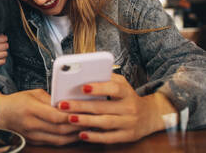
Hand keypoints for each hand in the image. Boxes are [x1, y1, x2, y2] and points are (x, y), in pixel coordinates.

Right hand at [0, 89, 81, 145]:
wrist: (0, 114)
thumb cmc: (16, 101)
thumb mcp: (32, 93)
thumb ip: (50, 98)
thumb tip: (68, 102)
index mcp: (30, 109)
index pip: (55, 116)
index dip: (72, 116)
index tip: (84, 111)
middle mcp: (32, 124)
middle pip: (60, 130)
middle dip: (78, 126)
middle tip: (92, 120)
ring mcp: (33, 135)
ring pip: (60, 139)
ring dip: (75, 135)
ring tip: (87, 128)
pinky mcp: (34, 141)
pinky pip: (55, 143)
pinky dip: (67, 139)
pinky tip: (75, 134)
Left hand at [58, 73, 177, 143]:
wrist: (150, 115)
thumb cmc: (127, 97)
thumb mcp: (121, 84)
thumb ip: (105, 79)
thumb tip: (83, 75)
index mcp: (127, 92)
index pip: (114, 89)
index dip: (99, 88)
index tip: (83, 87)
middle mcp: (129, 108)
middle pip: (103, 107)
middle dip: (81, 106)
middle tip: (63, 104)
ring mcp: (129, 123)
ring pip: (105, 123)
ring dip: (86, 121)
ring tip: (70, 118)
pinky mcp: (127, 136)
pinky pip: (109, 138)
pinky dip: (95, 137)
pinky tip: (82, 133)